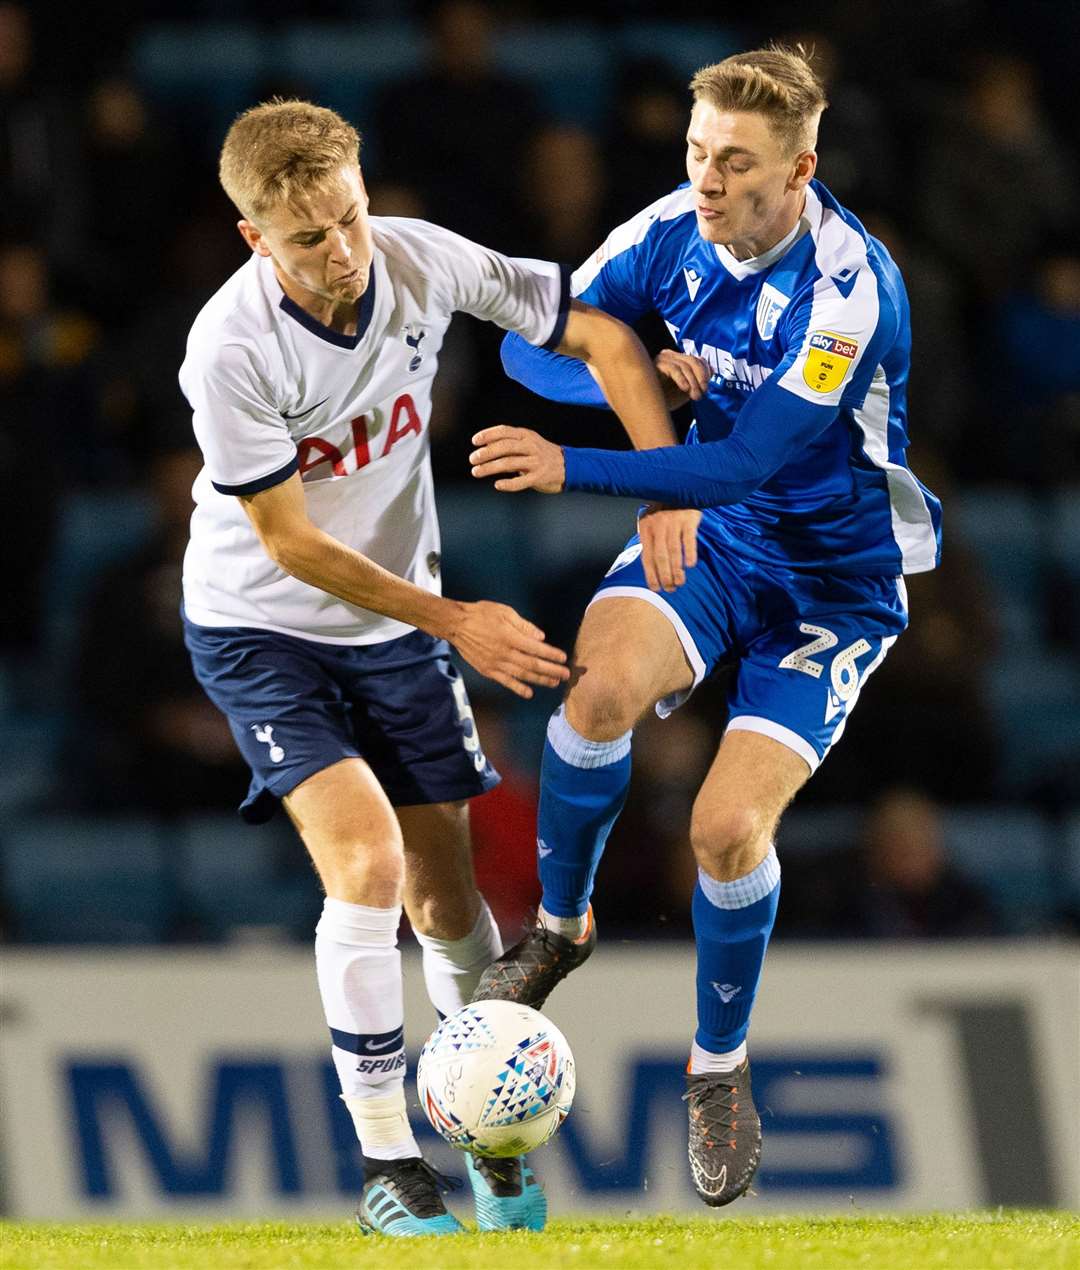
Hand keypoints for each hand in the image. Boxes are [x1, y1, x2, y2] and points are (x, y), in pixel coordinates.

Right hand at [446, 600, 569, 698]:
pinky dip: (518, 688)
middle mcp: (505, 653)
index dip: (551, 654)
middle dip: (552, 670)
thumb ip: (524, 626)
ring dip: (540, 680)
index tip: (564, 658)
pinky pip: (505, 682)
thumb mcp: (504, 612)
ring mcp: (496, 664)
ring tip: (554, 683)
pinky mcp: (488, 670)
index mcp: (511, 637)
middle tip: (566, 674)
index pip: (537, 648)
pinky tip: (529, 693)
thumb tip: (541, 638)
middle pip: (533, 664)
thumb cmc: (481, 614)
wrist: (456, 624)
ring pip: (522, 675)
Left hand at [469, 426, 564, 492]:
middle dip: (486, 453)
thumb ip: (508, 444)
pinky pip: (521, 481)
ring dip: (490, 468)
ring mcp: (536, 462)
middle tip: (472, 459)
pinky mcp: (539, 477)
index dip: (488, 434)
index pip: (504, 431)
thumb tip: (484, 446)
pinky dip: (508, 484)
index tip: (474, 441)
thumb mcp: (528, 443)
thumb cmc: (542, 455)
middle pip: (505, 447)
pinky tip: (497, 485)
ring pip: (509, 463)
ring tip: (476, 472)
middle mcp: (531, 446)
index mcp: (527, 435)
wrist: (569, 467)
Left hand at [637, 504, 700, 591]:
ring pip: (674, 551)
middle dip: (665, 575)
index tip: (656, 589)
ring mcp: (673, 521)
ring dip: (677, 569)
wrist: (679, 488)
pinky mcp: (688, 519)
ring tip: (680, 582)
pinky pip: (689, 539)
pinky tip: (690, 566)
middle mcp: (658, 525)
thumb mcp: (652, 523)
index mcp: (646, 528)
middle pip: (660, 556)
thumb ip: (650, 541)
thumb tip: (649, 567)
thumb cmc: (665, 510)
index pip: (647, 556)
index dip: (651, 574)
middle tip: (671, 588)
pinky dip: (689, 553)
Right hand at [654, 349, 709, 408]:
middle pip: (693, 360)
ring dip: (693, 383)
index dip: (705, 373)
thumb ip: (698, 381)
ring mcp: (662, 358)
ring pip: (685, 366)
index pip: (698, 360)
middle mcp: (670, 356)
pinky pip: (674, 369)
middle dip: (701, 377)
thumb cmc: (665, 400)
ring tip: (695, 396)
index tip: (706, 388)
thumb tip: (712, 370)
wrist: (646, 409)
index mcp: (678, 360)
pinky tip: (685, 389)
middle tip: (702, 393)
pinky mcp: (656, 364)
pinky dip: (682, 379)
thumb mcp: (686, 391)